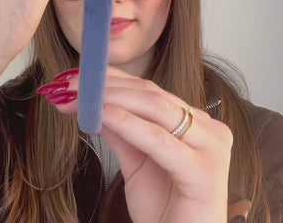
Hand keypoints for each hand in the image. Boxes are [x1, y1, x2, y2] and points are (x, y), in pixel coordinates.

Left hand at [44, 67, 232, 222]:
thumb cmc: (165, 208)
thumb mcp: (136, 162)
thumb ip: (121, 131)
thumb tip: (93, 104)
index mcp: (196, 123)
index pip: (150, 90)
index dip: (113, 79)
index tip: (80, 76)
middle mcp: (208, 129)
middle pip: (152, 95)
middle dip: (107, 87)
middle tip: (71, 85)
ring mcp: (211, 147)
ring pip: (156, 108)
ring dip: (112, 99)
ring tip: (80, 97)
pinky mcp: (205, 171)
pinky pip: (159, 140)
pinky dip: (128, 124)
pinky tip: (102, 115)